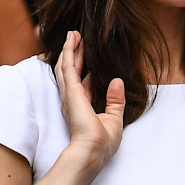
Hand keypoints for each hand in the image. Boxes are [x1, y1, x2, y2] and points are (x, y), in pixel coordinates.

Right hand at [53, 31, 123, 171]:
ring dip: (69, 48)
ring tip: (72, 34)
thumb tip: (117, 81)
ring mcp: (70, 94)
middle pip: (72, 70)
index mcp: (82, 107)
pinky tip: (71, 39)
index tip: (85, 56)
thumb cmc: (102, 142)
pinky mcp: (70, 91)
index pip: (82, 83)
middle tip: (75, 37)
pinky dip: (68, 51)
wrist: (94, 150)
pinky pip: (67, 65)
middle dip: (73, 54)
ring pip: (67, 65)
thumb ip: (115, 99)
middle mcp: (73, 99)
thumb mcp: (114, 118)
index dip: (83, 68)